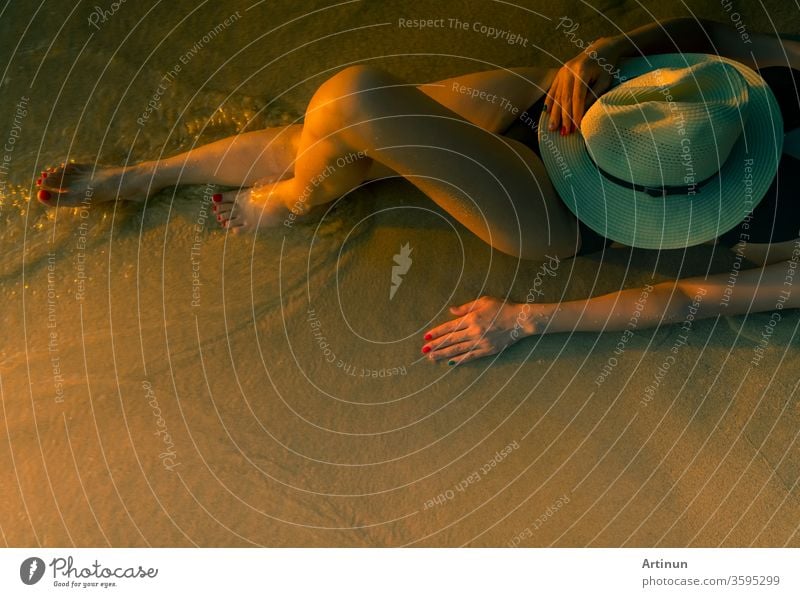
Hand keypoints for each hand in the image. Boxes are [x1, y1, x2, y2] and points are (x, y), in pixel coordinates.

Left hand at [421, 296, 549, 365]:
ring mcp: (480, 342)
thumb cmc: (502, 307)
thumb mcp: (484, 301)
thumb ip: (466, 307)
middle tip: (423, 350)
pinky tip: (450, 362)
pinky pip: (471, 356)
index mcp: (471, 318)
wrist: (520, 320)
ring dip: (443, 354)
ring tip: (432, 358)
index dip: (437, 332)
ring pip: (458, 349)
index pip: (449, 327)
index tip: (426, 336)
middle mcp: (474, 331)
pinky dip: (460, 359)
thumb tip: (451, 311)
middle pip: (451, 340)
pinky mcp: (487, 350)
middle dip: (436, 345)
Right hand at [544, 36, 622, 134]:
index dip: (576, 114)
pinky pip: (553, 90)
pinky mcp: (559, 73)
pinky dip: (549, 102)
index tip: (576, 128)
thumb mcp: (605, 81)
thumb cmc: (606, 67)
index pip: (577, 98)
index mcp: (581, 71)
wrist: (601, 49)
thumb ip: (593, 96)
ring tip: (552, 128)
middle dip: (564, 117)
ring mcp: (562, 72)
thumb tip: (583, 115)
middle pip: (564, 99)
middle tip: (563, 133)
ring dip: (555, 114)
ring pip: (557, 96)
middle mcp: (569, 71)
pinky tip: (546, 112)